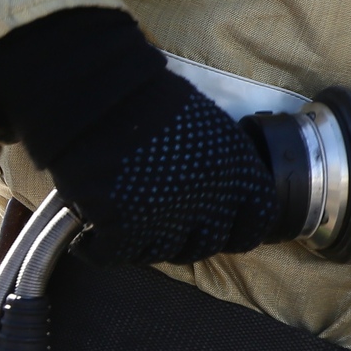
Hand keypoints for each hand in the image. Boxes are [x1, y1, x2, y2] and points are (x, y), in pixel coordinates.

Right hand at [48, 80, 278, 265]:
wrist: (99, 95)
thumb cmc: (150, 101)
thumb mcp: (209, 126)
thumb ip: (221, 165)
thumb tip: (216, 192)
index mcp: (238, 170)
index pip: (259, 219)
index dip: (241, 230)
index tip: (223, 230)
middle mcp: (210, 200)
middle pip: (205, 245)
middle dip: (184, 241)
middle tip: (160, 224)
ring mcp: (168, 218)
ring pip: (161, 254)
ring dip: (142, 244)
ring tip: (123, 224)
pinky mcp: (124, 227)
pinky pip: (113, 255)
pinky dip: (99, 249)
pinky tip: (91, 237)